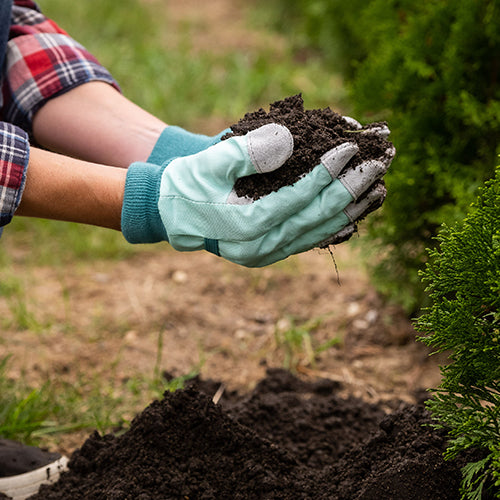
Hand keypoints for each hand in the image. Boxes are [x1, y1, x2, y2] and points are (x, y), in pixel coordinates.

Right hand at [122, 123, 393, 266]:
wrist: (174, 215)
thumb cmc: (188, 185)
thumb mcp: (209, 163)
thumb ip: (247, 152)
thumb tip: (288, 141)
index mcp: (246, 226)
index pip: (298, 198)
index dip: (326, 173)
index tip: (349, 148)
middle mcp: (262, 247)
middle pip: (317, 217)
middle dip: (350, 189)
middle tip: (379, 164)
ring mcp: (269, 253)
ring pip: (320, 233)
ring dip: (352, 209)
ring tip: (380, 188)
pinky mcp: (272, 252)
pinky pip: (311, 240)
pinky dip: (335, 226)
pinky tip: (356, 213)